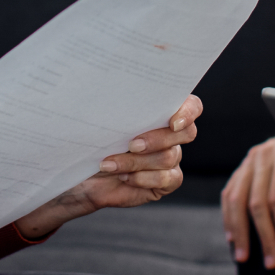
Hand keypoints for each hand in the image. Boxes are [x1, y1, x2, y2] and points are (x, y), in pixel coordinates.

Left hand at [14, 96, 201, 239]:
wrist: (82, 173)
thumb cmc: (94, 140)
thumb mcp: (104, 120)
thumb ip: (120, 108)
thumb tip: (113, 93)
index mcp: (162, 111)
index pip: (192, 106)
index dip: (188, 112)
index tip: (172, 121)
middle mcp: (172, 134)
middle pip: (186, 133)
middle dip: (157, 139)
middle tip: (132, 144)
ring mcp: (171, 158)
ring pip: (168, 157)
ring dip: (136, 161)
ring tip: (109, 163)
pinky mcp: (166, 181)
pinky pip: (166, 179)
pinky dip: (143, 178)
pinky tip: (124, 177)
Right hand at [220, 135, 274, 268]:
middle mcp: (265, 154)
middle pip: (256, 202)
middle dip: (263, 236)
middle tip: (271, 264)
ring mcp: (252, 158)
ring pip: (236, 198)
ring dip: (239, 230)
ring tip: (243, 258)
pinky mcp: (246, 165)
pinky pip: (230, 191)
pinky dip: (229, 215)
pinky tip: (232, 237)